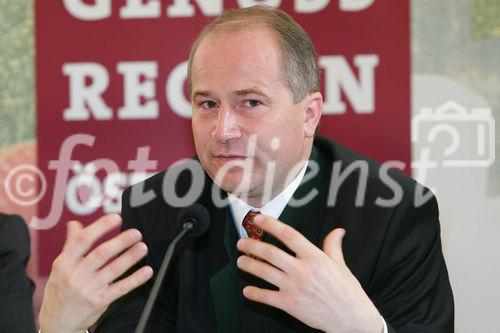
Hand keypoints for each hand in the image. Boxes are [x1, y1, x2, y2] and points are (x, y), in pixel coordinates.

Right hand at [39, 214, 152, 332]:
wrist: (57, 323)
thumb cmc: (60, 291)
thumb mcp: (60, 268)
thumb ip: (70, 245)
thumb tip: (74, 224)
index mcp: (64, 263)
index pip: (82, 241)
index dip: (100, 228)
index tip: (115, 218)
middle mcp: (75, 276)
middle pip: (100, 255)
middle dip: (120, 242)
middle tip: (135, 233)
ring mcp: (88, 290)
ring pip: (113, 270)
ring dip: (130, 258)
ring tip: (142, 248)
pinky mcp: (99, 302)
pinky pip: (120, 289)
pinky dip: (135, 279)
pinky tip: (146, 271)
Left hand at [236, 214, 382, 332]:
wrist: (351, 318)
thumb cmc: (347, 291)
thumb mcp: (340, 265)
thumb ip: (333, 246)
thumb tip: (337, 231)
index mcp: (314, 257)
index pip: (288, 235)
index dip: (271, 225)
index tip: (258, 219)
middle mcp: (302, 270)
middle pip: (270, 253)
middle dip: (252, 246)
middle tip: (242, 243)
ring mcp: (294, 287)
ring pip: (264, 272)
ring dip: (249, 265)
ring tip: (240, 261)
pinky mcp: (290, 304)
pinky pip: (266, 296)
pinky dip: (254, 293)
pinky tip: (247, 290)